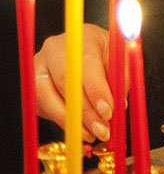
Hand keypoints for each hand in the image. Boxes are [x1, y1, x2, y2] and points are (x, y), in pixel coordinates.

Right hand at [35, 23, 115, 141]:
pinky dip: (63, 122)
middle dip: (84, 112)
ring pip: (46, 99)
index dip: (96, 91)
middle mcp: (53, 51)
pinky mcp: (32, 87)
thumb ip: (122, 79)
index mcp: (80, 38)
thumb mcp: (121, 59)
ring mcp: (37, 68)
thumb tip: (119, 105)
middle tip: (102, 130)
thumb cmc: (105, 53)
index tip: (109, 112)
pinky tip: (81, 129)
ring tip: (93, 134)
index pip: (84, 66)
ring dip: (71, 121)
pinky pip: (43, 108)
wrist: (85, 48)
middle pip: (63, 84)